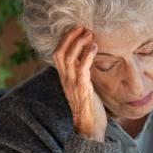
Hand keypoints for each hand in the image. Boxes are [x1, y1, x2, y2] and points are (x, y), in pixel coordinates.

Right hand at [53, 25, 107, 140]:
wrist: (89, 126)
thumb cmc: (88, 106)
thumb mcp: (82, 86)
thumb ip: (81, 73)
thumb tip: (88, 59)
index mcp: (64, 77)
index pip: (57, 54)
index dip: (64, 40)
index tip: (75, 29)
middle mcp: (65, 79)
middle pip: (60, 52)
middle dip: (69, 37)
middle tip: (81, 27)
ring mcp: (72, 84)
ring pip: (68, 58)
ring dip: (78, 43)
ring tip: (89, 34)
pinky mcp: (82, 89)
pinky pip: (81, 69)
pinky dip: (87, 56)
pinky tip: (94, 47)